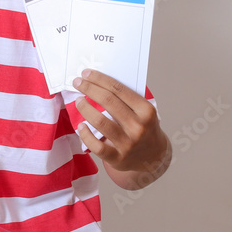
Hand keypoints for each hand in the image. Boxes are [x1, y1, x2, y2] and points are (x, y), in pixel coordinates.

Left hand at [73, 69, 170, 188]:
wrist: (153, 158)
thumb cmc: (144, 128)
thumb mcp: (144, 112)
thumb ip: (127, 98)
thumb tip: (99, 80)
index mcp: (146, 111)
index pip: (119, 89)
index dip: (99, 79)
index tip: (86, 73)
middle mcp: (138, 127)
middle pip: (108, 101)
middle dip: (89, 88)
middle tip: (77, 82)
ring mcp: (128, 144)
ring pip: (100, 121)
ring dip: (85, 108)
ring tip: (78, 101)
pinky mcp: (117, 158)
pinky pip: (96, 145)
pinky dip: (85, 134)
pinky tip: (81, 126)